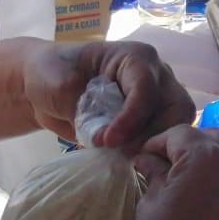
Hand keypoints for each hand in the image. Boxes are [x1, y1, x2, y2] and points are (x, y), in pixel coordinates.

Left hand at [20, 40, 194, 156]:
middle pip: (176, 107)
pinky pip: (161, 139)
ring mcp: (154, 99)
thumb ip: (88, 112)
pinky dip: (149, 152)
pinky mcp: (147, 121)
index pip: (146, 89)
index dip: (131, 118)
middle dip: (154, 133)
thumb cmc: (51, 73)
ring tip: (124, 158)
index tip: (107, 140)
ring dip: (154, 145)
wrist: (42, 86)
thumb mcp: (62, 86)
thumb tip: (107, 141)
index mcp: (135, 57)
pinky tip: (126, 161)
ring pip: (176, 124)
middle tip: (124, 154)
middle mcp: (153, 76)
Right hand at [131, 126, 218, 219]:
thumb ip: (154, 172)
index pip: (179, 133)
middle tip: (164, 165)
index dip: (157, 142)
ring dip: (208, 160)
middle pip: (209, 138)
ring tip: (186, 180)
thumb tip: (148, 159)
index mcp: (208, 156)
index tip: (142, 156)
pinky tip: (208, 197)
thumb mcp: (151, 204)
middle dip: (185, 146)